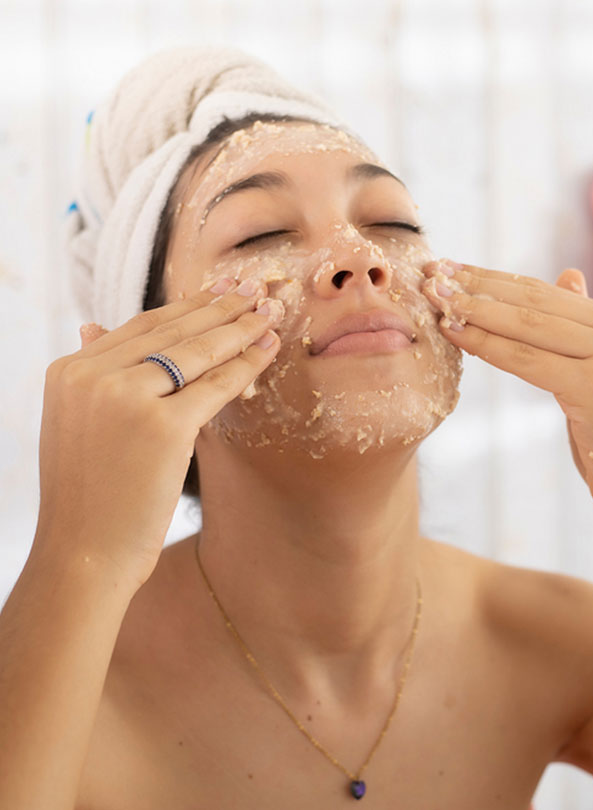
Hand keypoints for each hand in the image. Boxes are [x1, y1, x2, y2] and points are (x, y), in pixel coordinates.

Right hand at [33, 279, 283, 590]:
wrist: (83, 553)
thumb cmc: (87, 494)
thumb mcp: (75, 420)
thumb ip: (92, 374)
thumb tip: (91, 324)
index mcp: (69, 370)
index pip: (140, 326)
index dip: (185, 307)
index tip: (217, 291)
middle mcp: (93, 375)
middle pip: (172, 331)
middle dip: (219, 308)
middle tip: (252, 291)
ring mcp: (126, 398)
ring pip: (197, 352)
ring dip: (239, 328)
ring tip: (268, 313)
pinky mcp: (163, 427)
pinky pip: (215, 387)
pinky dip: (246, 366)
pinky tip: (268, 348)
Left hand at [421, 259, 592, 528]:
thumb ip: (581, 325)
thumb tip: (567, 275)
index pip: (543, 293)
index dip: (493, 279)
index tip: (450, 268)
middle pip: (532, 301)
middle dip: (476, 285)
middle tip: (431, 273)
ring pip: (526, 326)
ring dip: (473, 309)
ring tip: (434, 297)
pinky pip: (526, 360)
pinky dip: (486, 344)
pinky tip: (453, 332)